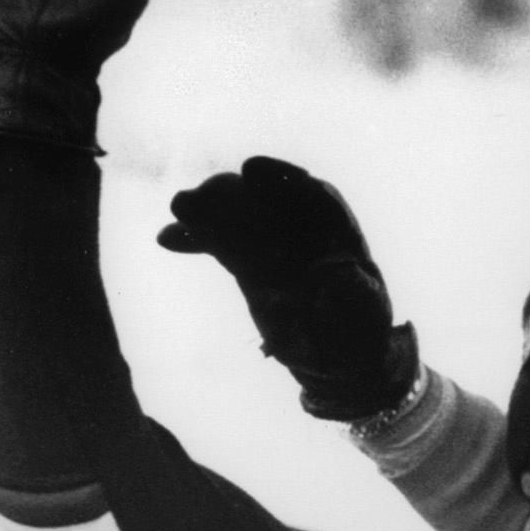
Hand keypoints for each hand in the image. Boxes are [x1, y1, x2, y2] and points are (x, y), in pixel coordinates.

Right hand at [158, 157, 418, 421]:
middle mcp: (304, 232)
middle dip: (236, 191)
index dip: (282, 178)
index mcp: (338, 233)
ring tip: (180, 206)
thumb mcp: (362, 315)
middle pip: (267, 199)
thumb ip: (351, 293)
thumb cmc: (360, 333)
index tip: (251, 170)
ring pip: (237, 217)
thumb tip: (336, 273)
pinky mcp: (249, 265)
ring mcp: (273, 246)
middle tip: (204, 193)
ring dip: (207, 209)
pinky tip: (167, 238)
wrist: (341, 359)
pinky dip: (196, 239)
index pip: (313, 194)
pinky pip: (218, 244)